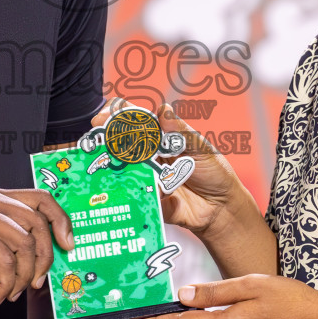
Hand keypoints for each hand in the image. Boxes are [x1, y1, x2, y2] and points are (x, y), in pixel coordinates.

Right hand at [0, 188, 75, 303]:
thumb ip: (13, 243)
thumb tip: (46, 260)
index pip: (41, 197)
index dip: (61, 220)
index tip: (68, 245)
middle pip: (38, 222)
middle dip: (44, 258)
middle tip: (36, 282)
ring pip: (24, 242)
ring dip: (23, 276)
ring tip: (10, 292)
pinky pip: (5, 259)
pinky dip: (6, 283)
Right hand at [88, 100, 245, 236]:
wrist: (220, 209)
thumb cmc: (214, 173)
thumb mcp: (201, 149)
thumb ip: (181, 132)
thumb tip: (163, 110)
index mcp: (162, 137)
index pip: (137, 121)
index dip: (119, 115)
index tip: (105, 115)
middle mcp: (149, 155)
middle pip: (122, 141)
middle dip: (106, 135)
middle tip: (96, 133)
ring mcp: (144, 176)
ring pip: (121, 166)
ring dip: (109, 161)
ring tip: (100, 157)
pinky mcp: (145, 196)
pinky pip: (130, 193)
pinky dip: (123, 188)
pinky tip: (117, 185)